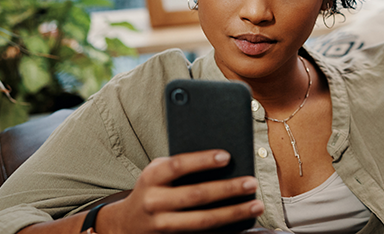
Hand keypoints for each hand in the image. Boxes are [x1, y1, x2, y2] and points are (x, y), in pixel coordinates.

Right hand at [100, 150, 263, 233]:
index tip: (227, 156)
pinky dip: (226, 229)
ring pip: (203, 220)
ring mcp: (162, 224)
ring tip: (256, 205)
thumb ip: (182, 167)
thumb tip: (224, 161)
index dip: (202, 161)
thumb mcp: (158, 174)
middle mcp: (154, 202)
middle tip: (251, 183)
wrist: (126, 224)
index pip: (178, 166)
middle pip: (196, 195)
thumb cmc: (153, 190)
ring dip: (233, 213)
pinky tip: (244, 223)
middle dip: (227, 189)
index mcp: (151, 178)